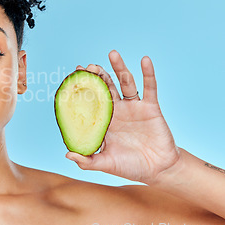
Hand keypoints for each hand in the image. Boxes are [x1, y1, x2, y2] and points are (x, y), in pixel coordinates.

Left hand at [65, 50, 180, 183]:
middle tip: (88, 65)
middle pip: (106, 87)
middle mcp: (117, 110)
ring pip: (125, 83)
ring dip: (119, 68)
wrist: (158, 170)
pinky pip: (150, 88)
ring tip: (112, 53)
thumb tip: (67, 154)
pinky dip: (148, 73)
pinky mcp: (151, 108)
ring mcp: (134, 107)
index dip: (84, 87)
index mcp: (104, 121)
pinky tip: (144, 60)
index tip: (74, 74)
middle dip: (98, 75)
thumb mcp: (106, 164)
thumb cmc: (130, 166)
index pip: (91, 100)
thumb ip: (88, 160)